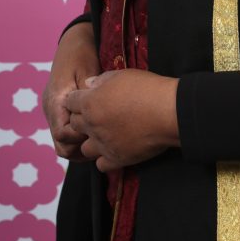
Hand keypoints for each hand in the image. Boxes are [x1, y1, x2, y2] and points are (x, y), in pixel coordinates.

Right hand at [42, 21, 99, 160]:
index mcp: (56, 100)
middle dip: (81, 148)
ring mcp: (54, 112)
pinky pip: (66, 134)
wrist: (74, 41)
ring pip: (63, 143)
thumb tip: (93, 115)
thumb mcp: (87, 70)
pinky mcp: (60, 112)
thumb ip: (88, 94)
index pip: (63, 134)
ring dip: (81, 146)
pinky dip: (79, 139)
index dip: (81, 137)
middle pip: (61, 145)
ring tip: (102, 142)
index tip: (100, 130)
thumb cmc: (82, 53)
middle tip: (104, 142)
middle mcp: (51, 109)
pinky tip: (98, 134)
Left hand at [64, 69, 179, 172]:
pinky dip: (105, 158)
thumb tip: (88, 85)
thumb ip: (101, 80)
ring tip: (106, 135)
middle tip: (99, 115)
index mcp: (90, 102)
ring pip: (85, 148)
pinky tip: (115, 149)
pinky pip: (100, 165)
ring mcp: (103, 144)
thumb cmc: (148, 89)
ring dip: (92, 141)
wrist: (169, 111)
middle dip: (83, 120)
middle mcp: (92, 125)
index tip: (89, 99)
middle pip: (75, 126)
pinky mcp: (117, 159)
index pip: (70, 102)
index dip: (78, 100)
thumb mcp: (122, 75)